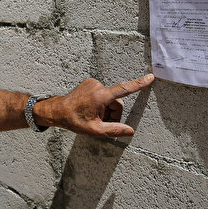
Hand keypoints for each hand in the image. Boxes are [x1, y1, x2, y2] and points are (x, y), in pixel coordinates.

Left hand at [38, 74, 154, 137]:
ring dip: (106, 110)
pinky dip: (100, 104)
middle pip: (116, 102)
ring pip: (109, 100)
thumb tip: (130, 131)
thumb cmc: (74, 120)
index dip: (139, 84)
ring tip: (94, 118)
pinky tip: (91, 110)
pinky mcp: (90, 83)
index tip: (150, 77)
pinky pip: (102, 95)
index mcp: (101, 96)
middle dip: (113, 114)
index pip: (124, 89)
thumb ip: (115, 130)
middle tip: (102, 124)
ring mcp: (93, 83)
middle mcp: (98, 86)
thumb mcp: (95, 130)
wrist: (57, 111)